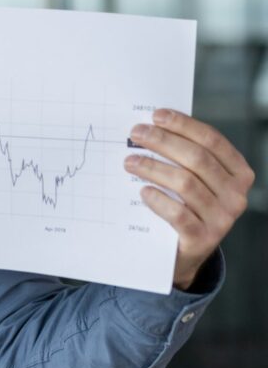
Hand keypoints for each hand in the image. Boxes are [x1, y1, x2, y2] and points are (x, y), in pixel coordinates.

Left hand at [124, 109, 253, 289]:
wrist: (183, 253)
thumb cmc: (185, 204)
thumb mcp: (192, 178)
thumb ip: (182, 156)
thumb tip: (150, 126)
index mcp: (238, 173)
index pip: (212, 140)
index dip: (184, 125)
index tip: (156, 115)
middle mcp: (236, 195)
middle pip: (197, 159)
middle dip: (163, 142)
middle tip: (136, 133)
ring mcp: (222, 219)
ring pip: (185, 184)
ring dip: (153, 168)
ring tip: (130, 161)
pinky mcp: (203, 239)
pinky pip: (178, 214)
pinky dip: (159, 200)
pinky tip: (143, 191)